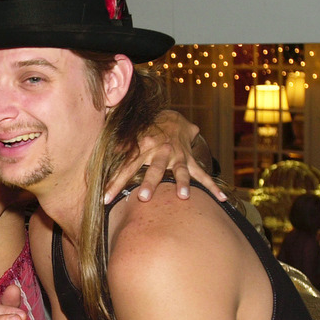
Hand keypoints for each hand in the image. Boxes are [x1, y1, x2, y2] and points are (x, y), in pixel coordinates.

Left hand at [103, 110, 226, 203]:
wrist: (171, 119)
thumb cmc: (144, 133)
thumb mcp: (130, 136)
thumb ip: (117, 147)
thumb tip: (98, 155)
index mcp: (143, 147)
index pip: (125, 168)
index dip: (115, 183)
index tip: (105, 199)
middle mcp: (161, 151)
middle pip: (154, 170)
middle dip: (149, 183)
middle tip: (142, 197)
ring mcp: (177, 156)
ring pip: (180, 171)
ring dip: (182, 183)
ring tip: (183, 196)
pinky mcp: (190, 160)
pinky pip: (202, 174)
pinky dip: (212, 188)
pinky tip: (222, 200)